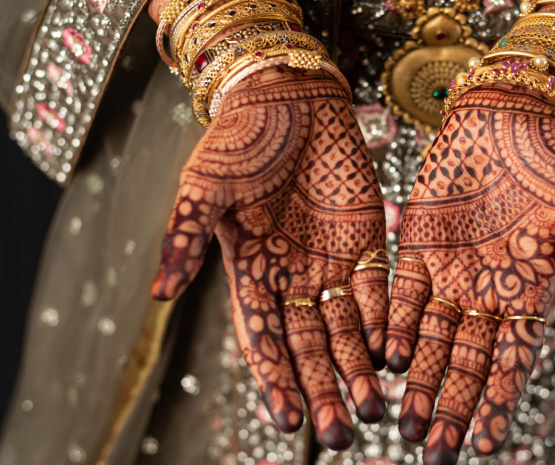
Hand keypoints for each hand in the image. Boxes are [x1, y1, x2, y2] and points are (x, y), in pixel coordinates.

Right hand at [151, 66, 389, 449]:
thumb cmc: (240, 138)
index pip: (262, 337)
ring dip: (359, 369)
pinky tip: (394, 355)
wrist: (289, 98)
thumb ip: (185, 237)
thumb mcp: (205, 185)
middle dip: (323, 389)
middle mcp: (291, 277)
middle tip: (339, 435)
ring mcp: (330, 262)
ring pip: (347, 329)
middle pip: (309, 346)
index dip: (274, 378)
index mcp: (249, 271)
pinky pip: (377, 290)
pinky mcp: (366, 242)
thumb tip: (160, 292)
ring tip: (372, 409)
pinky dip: (386, 322)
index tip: (288, 418)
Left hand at [386, 86, 554, 463]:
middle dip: (451, 407)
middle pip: (466, 362)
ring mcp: (449, 270)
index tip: (485, 444)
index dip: (498, 401)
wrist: (512, 109)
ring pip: (430, 339)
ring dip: (418, 380)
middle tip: (433, 452)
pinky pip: (401, 295)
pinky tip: (386, 361)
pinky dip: (394, 326)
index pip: (512, 360)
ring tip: (404, 424)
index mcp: (529, 290)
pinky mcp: (416, 245)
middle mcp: (486, 291)